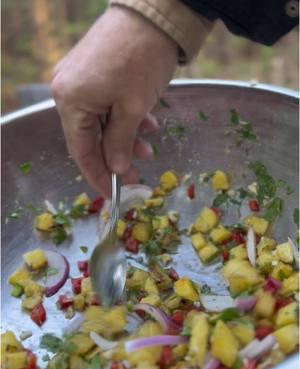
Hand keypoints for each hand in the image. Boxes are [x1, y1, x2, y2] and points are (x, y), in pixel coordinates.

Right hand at [51, 6, 176, 196]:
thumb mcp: (132, 108)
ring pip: (102, 122)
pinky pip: (106, 105)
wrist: (154, 12)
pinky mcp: (94, 72)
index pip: (81, 152)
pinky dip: (125, 118)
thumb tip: (117, 169)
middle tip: (138, 174)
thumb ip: (121, 142)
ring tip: (149, 147)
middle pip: (90, 138)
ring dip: (125, 137)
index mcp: (71, 101)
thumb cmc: (142, 61)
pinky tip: (147, 122)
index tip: (114, 194)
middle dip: (116, 157)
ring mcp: (80, 80)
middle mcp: (68, 91)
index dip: (98, 176)